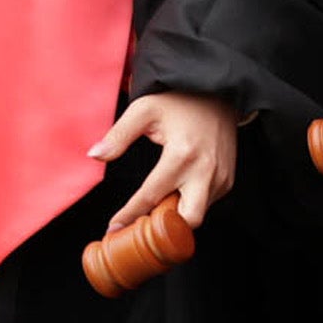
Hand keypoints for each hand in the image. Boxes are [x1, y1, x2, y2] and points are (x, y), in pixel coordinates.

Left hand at [93, 91, 237, 231]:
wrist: (218, 93)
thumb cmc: (180, 101)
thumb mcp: (144, 109)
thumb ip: (119, 135)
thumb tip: (95, 154)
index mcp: (182, 154)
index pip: (151, 197)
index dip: (130, 215)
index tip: (114, 229)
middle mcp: (205, 170)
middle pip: (188, 221)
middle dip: (167, 228)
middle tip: (143, 223)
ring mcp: (221, 177)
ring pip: (198, 214)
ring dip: (176, 214)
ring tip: (156, 205)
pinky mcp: (228, 179)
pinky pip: (207, 203)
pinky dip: (189, 203)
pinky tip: (176, 191)